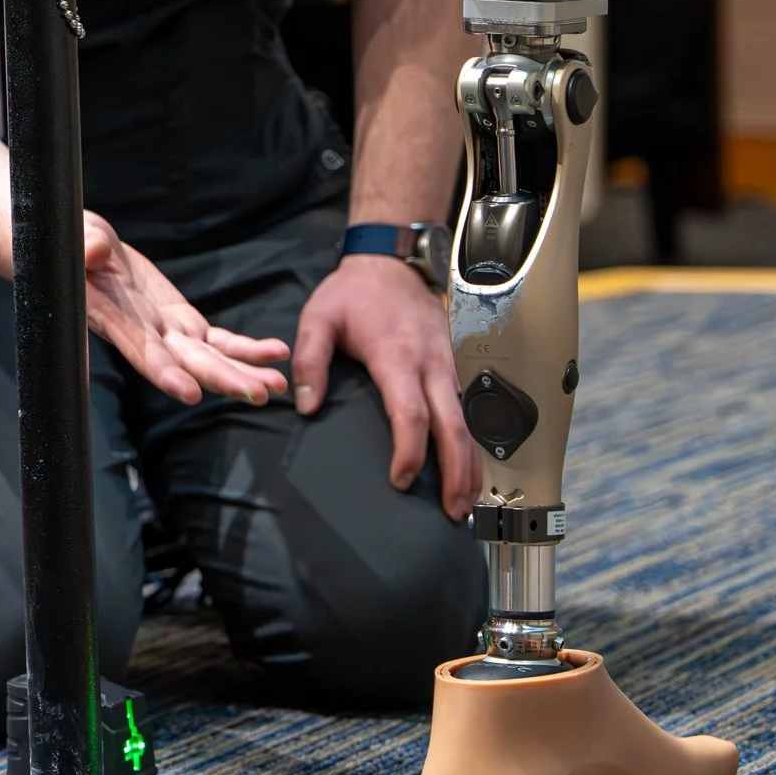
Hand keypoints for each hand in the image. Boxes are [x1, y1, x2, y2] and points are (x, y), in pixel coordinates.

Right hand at [83, 213, 289, 406]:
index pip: (141, 350)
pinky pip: (218, 340)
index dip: (164, 371)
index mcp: (115, 317)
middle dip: (223, 379)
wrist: (85, 253)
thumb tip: (93, 253)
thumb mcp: (77, 237)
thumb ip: (86, 246)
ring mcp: (167, 331)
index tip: (189, 392)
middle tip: (259, 394)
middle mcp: (144, 333)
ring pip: (209, 359)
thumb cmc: (75, 245)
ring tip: (276, 386)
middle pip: (188, 363)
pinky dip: (246, 349)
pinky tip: (276, 354)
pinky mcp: (183, 321)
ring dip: (243, 373)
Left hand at [290, 252, 478, 519]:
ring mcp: (448, 365)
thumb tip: (306, 407)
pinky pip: (466, 411)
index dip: (409, 451)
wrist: (391, 262)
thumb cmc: (353, 292)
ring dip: (469, 464)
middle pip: (453, 427)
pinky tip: (464, 468)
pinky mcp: (453, 366)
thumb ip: (310, 361)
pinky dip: (469, 443)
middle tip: (452, 512)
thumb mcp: (319, 317)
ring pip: (467, 423)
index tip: (400, 480)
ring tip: (463, 503)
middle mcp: (431, 365)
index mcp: (397, 357)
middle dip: (456, 472)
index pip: (411, 414)